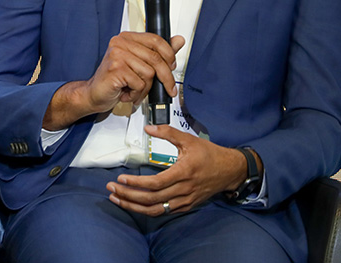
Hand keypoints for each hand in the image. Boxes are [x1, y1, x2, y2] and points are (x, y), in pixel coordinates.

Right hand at [43, 32, 184, 129]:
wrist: (94, 94)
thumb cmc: (115, 80)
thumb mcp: (139, 65)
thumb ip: (159, 52)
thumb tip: (178, 40)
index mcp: (127, 38)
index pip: (155, 40)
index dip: (168, 54)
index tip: (172, 66)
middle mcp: (120, 43)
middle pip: (156, 58)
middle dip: (165, 77)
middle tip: (168, 88)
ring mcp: (117, 55)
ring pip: (149, 73)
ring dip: (145, 88)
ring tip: (134, 90)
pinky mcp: (115, 69)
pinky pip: (139, 83)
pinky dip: (136, 93)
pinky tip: (126, 92)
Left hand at [105, 125, 250, 215]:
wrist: (229, 170)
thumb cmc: (209, 153)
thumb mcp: (189, 139)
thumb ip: (168, 132)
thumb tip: (147, 127)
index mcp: (183, 173)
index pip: (155, 184)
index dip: (136, 184)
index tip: (120, 180)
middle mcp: (183, 190)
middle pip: (151, 200)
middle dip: (128, 197)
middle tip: (111, 190)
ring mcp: (185, 201)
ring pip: (155, 210)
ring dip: (134, 207)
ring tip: (117, 199)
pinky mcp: (185, 206)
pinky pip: (163, 212)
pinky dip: (146, 210)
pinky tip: (134, 204)